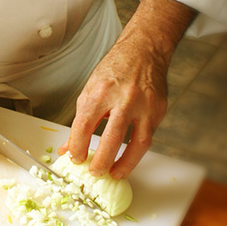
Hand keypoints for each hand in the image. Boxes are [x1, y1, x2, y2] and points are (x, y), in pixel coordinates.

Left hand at [59, 0, 195, 177]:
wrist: (143, 52)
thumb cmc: (115, 70)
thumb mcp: (90, 91)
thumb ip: (80, 121)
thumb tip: (68, 147)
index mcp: (101, 92)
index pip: (85, 125)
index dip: (78, 146)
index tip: (76, 158)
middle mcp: (124, 99)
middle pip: (111, 138)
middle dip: (102, 161)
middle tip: (94, 172)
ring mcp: (145, 106)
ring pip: (137, 143)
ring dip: (125, 164)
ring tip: (114, 174)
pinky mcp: (158, 111)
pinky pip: (147, 137)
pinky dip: (136, 152)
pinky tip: (128, 159)